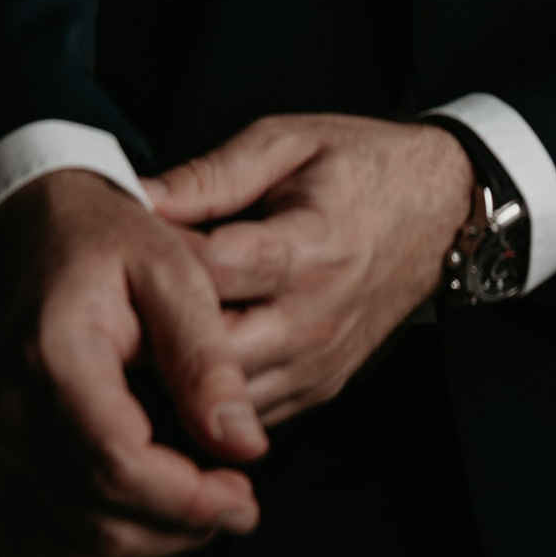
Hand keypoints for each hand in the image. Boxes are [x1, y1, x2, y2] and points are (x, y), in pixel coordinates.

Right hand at [0, 169, 267, 556]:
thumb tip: (245, 444)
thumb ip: (206, 358)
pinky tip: (143, 509)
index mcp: (49, 357)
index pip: (117, 464)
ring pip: (73, 546)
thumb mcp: (173, 271)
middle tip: (237, 498)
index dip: (189, 498)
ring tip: (198, 499)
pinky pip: (40, 545)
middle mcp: (2, 414)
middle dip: (181, 525)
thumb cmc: (104, 244)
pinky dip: (100, 545)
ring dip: (148, 541)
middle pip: (97, 520)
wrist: (23, 235)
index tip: (245, 494)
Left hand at [145, 116, 474, 426]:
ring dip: (174, 376)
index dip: (152, 261)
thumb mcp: (290, 142)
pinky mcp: (320, 386)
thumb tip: (138, 196)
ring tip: (133, 340)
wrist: (444, 212)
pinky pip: (248, 414)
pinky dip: (208, 399)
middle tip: (112, 305)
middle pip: (209, 352)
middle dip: (152, 334)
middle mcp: (315, 318)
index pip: (208, 272)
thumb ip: (212, 175)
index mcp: (308, 248)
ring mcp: (319, 361)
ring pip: (223, 399)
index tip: (116, 244)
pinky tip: (176, 366)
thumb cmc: (363, 166)